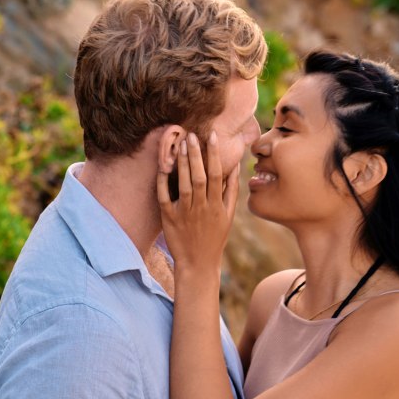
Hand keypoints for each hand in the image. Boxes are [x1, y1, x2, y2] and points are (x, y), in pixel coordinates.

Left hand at [157, 131, 237, 270]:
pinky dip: (163, 181)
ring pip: (184, 184)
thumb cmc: (215, 238)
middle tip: (192, 135)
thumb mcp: (229, 216)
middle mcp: (202, 208)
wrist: (198, 264)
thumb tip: (235, 167)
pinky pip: (165, 197)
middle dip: (196, 154)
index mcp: (217, 206)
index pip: (218, 175)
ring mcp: (185, 213)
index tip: (213, 136)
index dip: (215, 154)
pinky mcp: (169, 218)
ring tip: (180, 144)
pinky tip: (163, 166)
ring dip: (181, 163)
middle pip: (200, 176)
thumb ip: (231, 191)